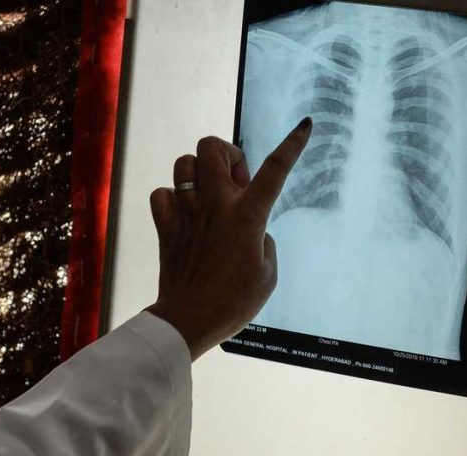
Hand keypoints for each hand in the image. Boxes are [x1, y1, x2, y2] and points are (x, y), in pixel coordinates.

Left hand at [145, 118, 312, 360]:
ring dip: (198, 172)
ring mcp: (186, 212)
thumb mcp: (267, 273)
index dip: (292, 144)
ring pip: (183, 163)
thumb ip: (263, 241)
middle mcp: (215, 205)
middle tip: (235, 183)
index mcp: (247, 215)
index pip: (275, 169)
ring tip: (209, 196)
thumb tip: (252, 231)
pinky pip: (162, 194)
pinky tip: (184, 215)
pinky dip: (173, 198)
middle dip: (226, 154)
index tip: (304, 125)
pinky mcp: (165, 226)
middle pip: (212, 147)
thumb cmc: (234, 302)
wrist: (189, 320)